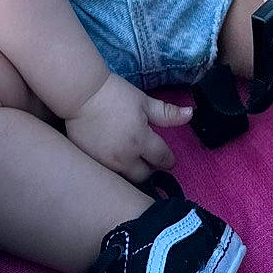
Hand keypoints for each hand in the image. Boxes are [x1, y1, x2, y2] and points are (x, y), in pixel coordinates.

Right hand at [65, 72, 192, 182]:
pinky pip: (108, 173)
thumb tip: (191, 114)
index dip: (168, 159)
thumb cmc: (115, 95)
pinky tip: (114, 156)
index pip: (162, 159)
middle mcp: (125, 157)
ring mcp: (106, 163)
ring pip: (126, 178)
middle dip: (150, 169)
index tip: (168, 158)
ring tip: (131, 158)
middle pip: (145, 176)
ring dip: (132, 170)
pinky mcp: (90, 163)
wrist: (81, 94)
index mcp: (141, 140)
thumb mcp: (144, 101)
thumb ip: (168, 113)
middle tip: (149, 158)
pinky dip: (114, 168)